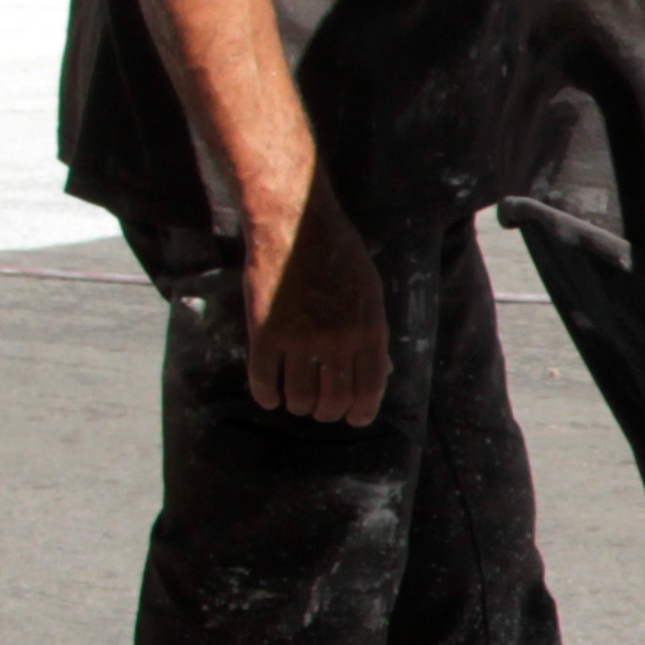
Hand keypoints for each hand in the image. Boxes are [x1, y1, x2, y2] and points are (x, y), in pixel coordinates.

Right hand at [242, 196, 389, 424]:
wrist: (294, 225)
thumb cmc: (338, 253)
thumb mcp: (370, 290)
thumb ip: (374, 331)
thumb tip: (381, 370)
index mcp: (369, 328)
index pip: (370, 387)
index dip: (362, 411)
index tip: (354, 419)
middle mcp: (337, 339)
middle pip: (334, 399)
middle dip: (328, 412)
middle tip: (321, 409)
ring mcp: (299, 338)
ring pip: (299, 397)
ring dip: (298, 406)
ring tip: (296, 400)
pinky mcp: (265, 332)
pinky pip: (263, 381)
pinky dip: (266, 396)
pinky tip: (269, 395)